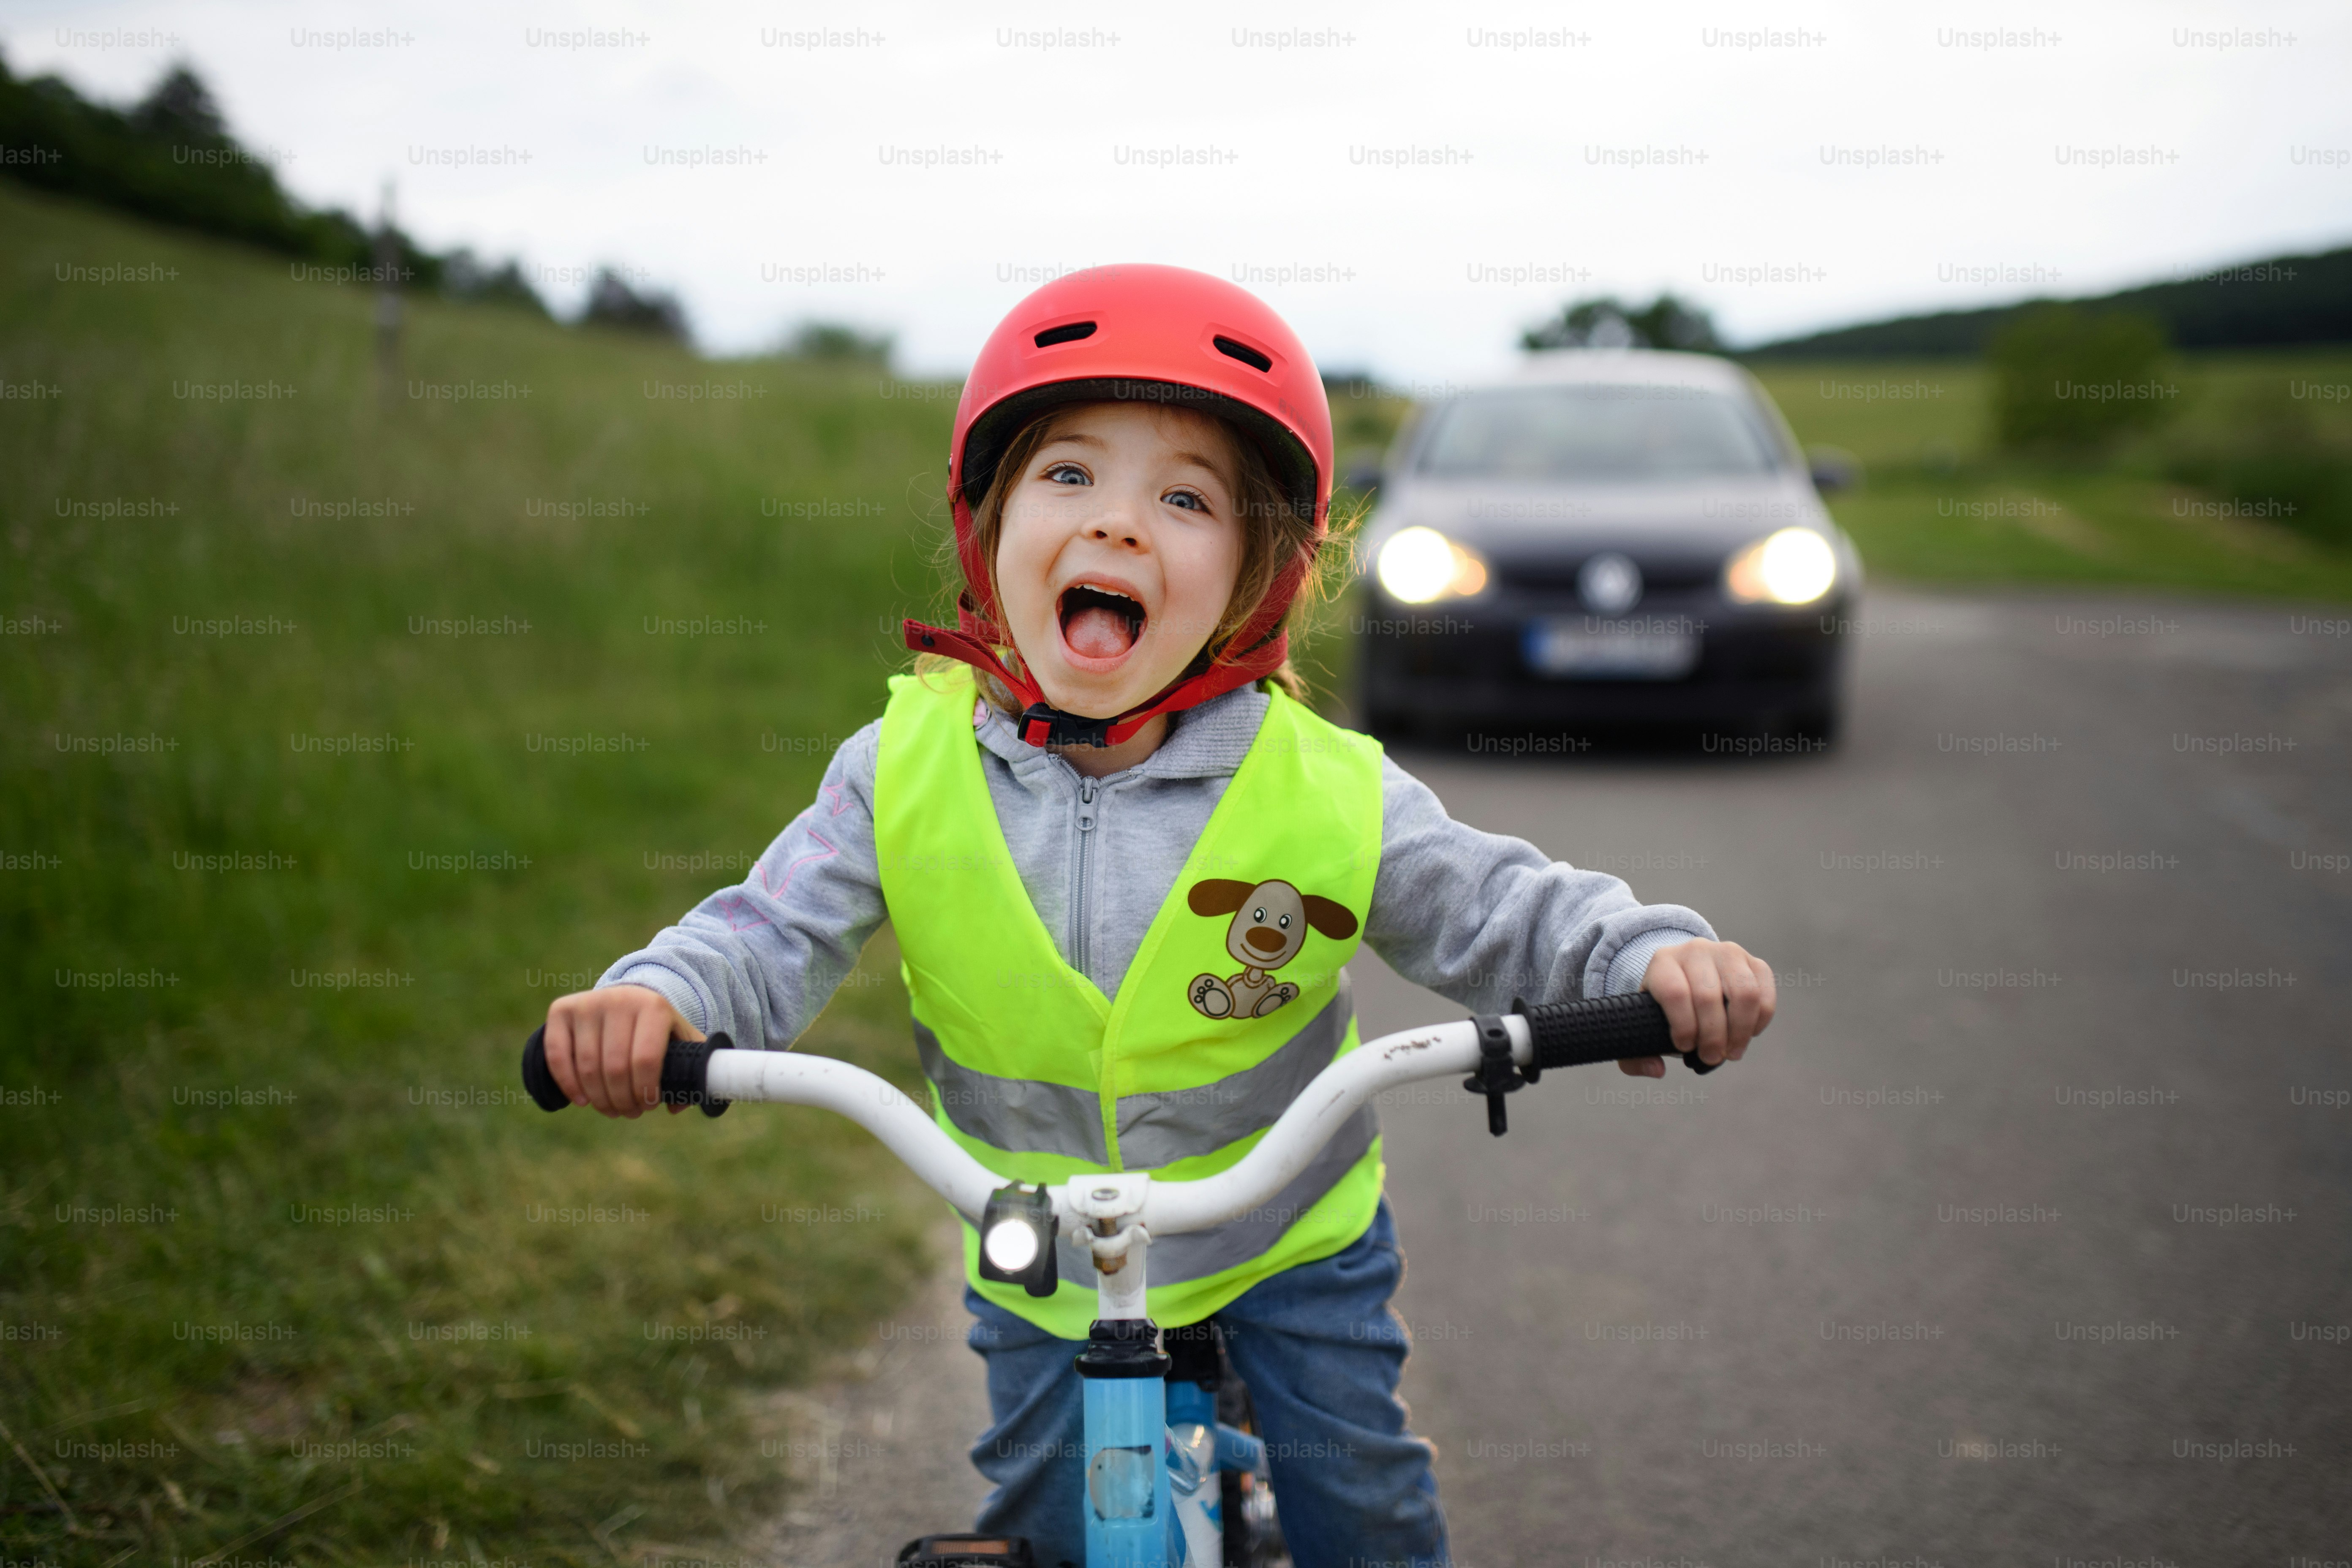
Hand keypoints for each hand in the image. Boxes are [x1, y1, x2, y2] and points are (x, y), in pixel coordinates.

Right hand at [543, 985, 703, 1116]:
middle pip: (615, 1068)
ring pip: (587, 1067)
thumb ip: (690, 1069)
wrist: (627, 997)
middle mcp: (619, 1000)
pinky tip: (582, 1100)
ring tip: (611, 1109)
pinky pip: (557, 1055)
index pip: (646, 1060)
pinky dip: (568, 1084)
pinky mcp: (561, 1010)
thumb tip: (676, 1107)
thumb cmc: (656, 1028)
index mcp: (654, 1007)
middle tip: (630, 1112)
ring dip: (599, 1099)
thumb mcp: (681, 1040)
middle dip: (623, 1100)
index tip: (648, 1105)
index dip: (645, 1092)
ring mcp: (587, 1003)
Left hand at [1622, 939, 1775, 1076]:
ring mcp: (1728, 954)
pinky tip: (1746, 1034)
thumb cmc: (1666, 1007)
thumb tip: (1656, 1070)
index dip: (1682, 1026)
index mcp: (1663, 962)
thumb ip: (1637, 1055)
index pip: (1674, 992)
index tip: (1684, 1047)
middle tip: (1710, 1057)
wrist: (1688, 974)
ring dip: (1739, 1032)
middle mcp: (1696, 951)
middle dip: (1712, 1037)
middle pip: (1708, 997)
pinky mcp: (1754, 963)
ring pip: (1743, 994)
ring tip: (1731, 1052)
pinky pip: (1764, 994)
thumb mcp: (1643, 1023)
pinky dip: (1759, 1021)